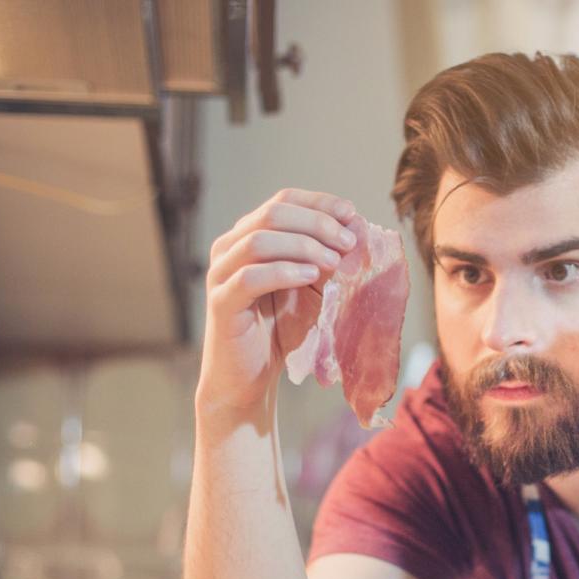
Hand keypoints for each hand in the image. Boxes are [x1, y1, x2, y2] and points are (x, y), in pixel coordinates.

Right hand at [198, 189, 359, 418]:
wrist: (249, 377)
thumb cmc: (279, 331)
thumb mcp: (309, 289)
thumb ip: (324, 260)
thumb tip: (357, 232)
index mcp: (249, 236)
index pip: (283, 201)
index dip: (319, 203)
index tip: (351, 213)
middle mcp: (229, 247)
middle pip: (273, 214)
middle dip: (316, 224)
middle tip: (348, 242)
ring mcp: (221, 273)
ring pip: (259, 241)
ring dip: (303, 246)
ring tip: (333, 263)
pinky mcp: (221, 302)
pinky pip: (249, 277)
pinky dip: (283, 272)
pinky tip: (308, 277)